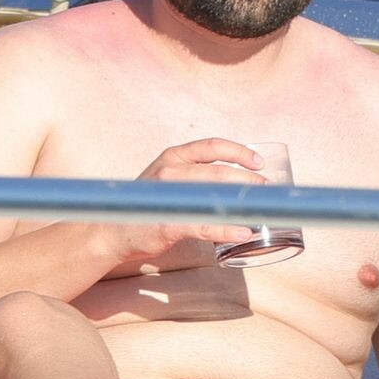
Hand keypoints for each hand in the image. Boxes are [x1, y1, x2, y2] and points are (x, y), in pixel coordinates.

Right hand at [114, 138, 267, 261]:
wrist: (112, 230)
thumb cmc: (146, 205)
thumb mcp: (166, 178)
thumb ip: (194, 175)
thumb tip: (236, 181)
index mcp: (172, 157)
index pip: (212, 146)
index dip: (240, 152)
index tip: (259, 163)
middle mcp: (169, 171)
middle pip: (219, 172)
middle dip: (249, 182)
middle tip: (266, 192)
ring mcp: (167, 196)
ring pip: (215, 196)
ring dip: (242, 204)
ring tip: (261, 211)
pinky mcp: (168, 222)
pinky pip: (204, 224)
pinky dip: (227, 229)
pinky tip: (243, 232)